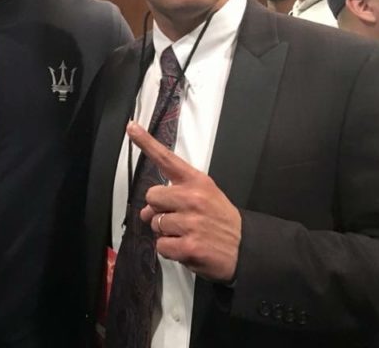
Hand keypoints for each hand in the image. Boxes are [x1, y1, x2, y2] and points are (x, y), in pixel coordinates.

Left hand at [130, 121, 241, 282]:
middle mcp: (193, 198)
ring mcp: (191, 222)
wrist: (246, 247)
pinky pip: (161, 246)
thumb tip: (146, 211)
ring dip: (165, 232)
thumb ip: (174, 196)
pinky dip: (169, 250)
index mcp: (197, 182)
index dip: (146, 143)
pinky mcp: (189, 245)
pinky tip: (186, 247)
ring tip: (186, 233)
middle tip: (178, 217)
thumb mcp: (206, 195)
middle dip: (159, 208)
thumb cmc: (221, 220)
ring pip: (155, 223)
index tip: (132, 128)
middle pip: (152, 196)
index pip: (167, 159)